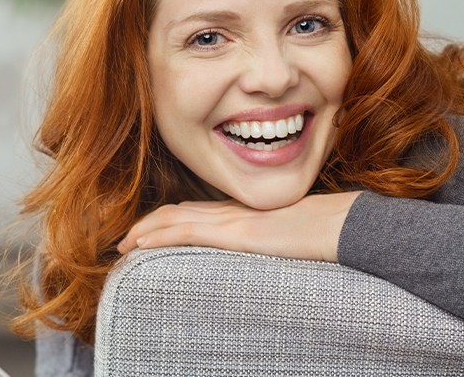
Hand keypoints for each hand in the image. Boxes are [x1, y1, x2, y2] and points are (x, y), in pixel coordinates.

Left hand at [117, 191, 361, 261]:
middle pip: (174, 212)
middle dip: (144, 226)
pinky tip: (141, 245)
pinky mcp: (235, 232)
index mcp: (241, 212)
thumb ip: (266, 241)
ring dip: (143, 232)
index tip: (143, 236)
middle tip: (122, 243)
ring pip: (173, 220)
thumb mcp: (286, 237)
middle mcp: (230, 211)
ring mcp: (231, 220)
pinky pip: (186, 231)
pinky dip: (158, 236)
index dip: (163, 221)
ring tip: (122, 247)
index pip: (191, 212)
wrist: (341, 225)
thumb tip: (260, 252)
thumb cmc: (323, 232)